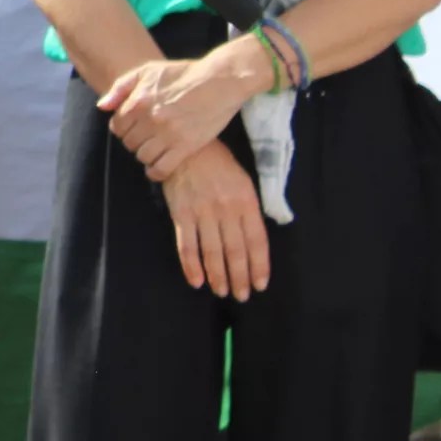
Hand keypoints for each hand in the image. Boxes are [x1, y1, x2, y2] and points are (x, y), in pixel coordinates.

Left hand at [98, 44, 263, 182]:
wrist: (218, 80)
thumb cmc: (182, 74)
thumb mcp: (147, 71)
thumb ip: (120, 88)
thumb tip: (102, 107)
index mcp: (138, 101)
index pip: (118, 126)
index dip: (123, 128)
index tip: (133, 128)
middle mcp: (151, 119)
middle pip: (129, 143)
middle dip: (134, 141)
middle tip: (146, 138)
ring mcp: (168, 134)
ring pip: (143, 156)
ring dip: (146, 155)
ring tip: (154, 149)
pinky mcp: (186, 146)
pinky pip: (162, 168)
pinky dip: (156, 171)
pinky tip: (158, 167)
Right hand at [158, 137, 271, 298]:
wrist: (185, 145)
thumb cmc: (218, 163)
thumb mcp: (244, 181)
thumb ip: (252, 209)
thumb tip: (258, 239)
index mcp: (247, 202)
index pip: (257, 242)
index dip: (259, 266)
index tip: (260, 284)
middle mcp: (227, 209)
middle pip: (236, 251)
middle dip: (240, 277)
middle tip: (241, 295)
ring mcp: (203, 212)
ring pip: (213, 252)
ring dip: (218, 276)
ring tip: (222, 291)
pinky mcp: (181, 213)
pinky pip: (187, 245)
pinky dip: (191, 266)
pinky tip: (196, 281)